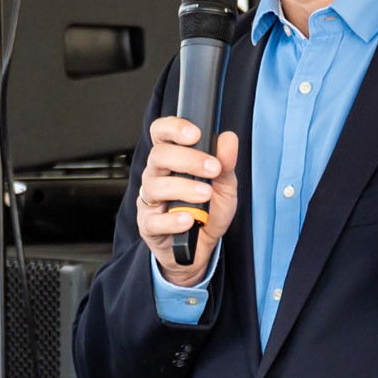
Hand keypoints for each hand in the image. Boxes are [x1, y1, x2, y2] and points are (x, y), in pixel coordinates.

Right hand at [137, 119, 239, 286]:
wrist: (202, 249)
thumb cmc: (209, 212)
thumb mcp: (225, 187)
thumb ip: (226, 164)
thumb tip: (229, 139)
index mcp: (172, 161)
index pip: (161, 134)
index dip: (172, 128)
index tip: (194, 133)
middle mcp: (157, 176)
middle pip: (158, 156)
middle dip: (188, 159)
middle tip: (213, 168)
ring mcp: (150, 201)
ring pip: (154, 186)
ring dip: (183, 188)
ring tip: (205, 194)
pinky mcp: (149, 226)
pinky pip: (154, 220)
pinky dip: (173, 219)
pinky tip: (189, 219)